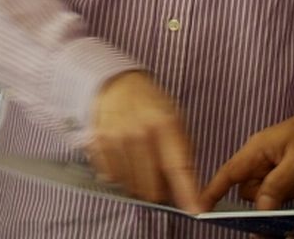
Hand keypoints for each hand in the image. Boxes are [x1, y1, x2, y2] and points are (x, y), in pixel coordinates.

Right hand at [88, 71, 199, 211]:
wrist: (116, 84)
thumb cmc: (150, 104)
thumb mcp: (175, 118)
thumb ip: (181, 152)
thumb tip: (187, 188)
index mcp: (164, 124)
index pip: (178, 167)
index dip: (187, 192)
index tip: (195, 208)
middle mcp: (139, 133)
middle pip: (152, 187)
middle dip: (160, 190)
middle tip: (161, 177)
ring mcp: (115, 140)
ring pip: (131, 186)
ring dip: (139, 182)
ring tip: (141, 161)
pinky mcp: (97, 145)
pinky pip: (111, 178)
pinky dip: (120, 175)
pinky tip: (125, 157)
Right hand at [201, 102, 293, 211]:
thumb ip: (277, 185)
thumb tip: (258, 208)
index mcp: (257, 149)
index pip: (228, 173)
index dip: (212, 192)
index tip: (199, 209)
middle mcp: (260, 156)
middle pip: (249, 191)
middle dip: (268, 196)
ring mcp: (272, 164)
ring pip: (265, 194)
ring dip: (284, 193)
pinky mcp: (284, 170)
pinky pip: (280, 191)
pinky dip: (293, 190)